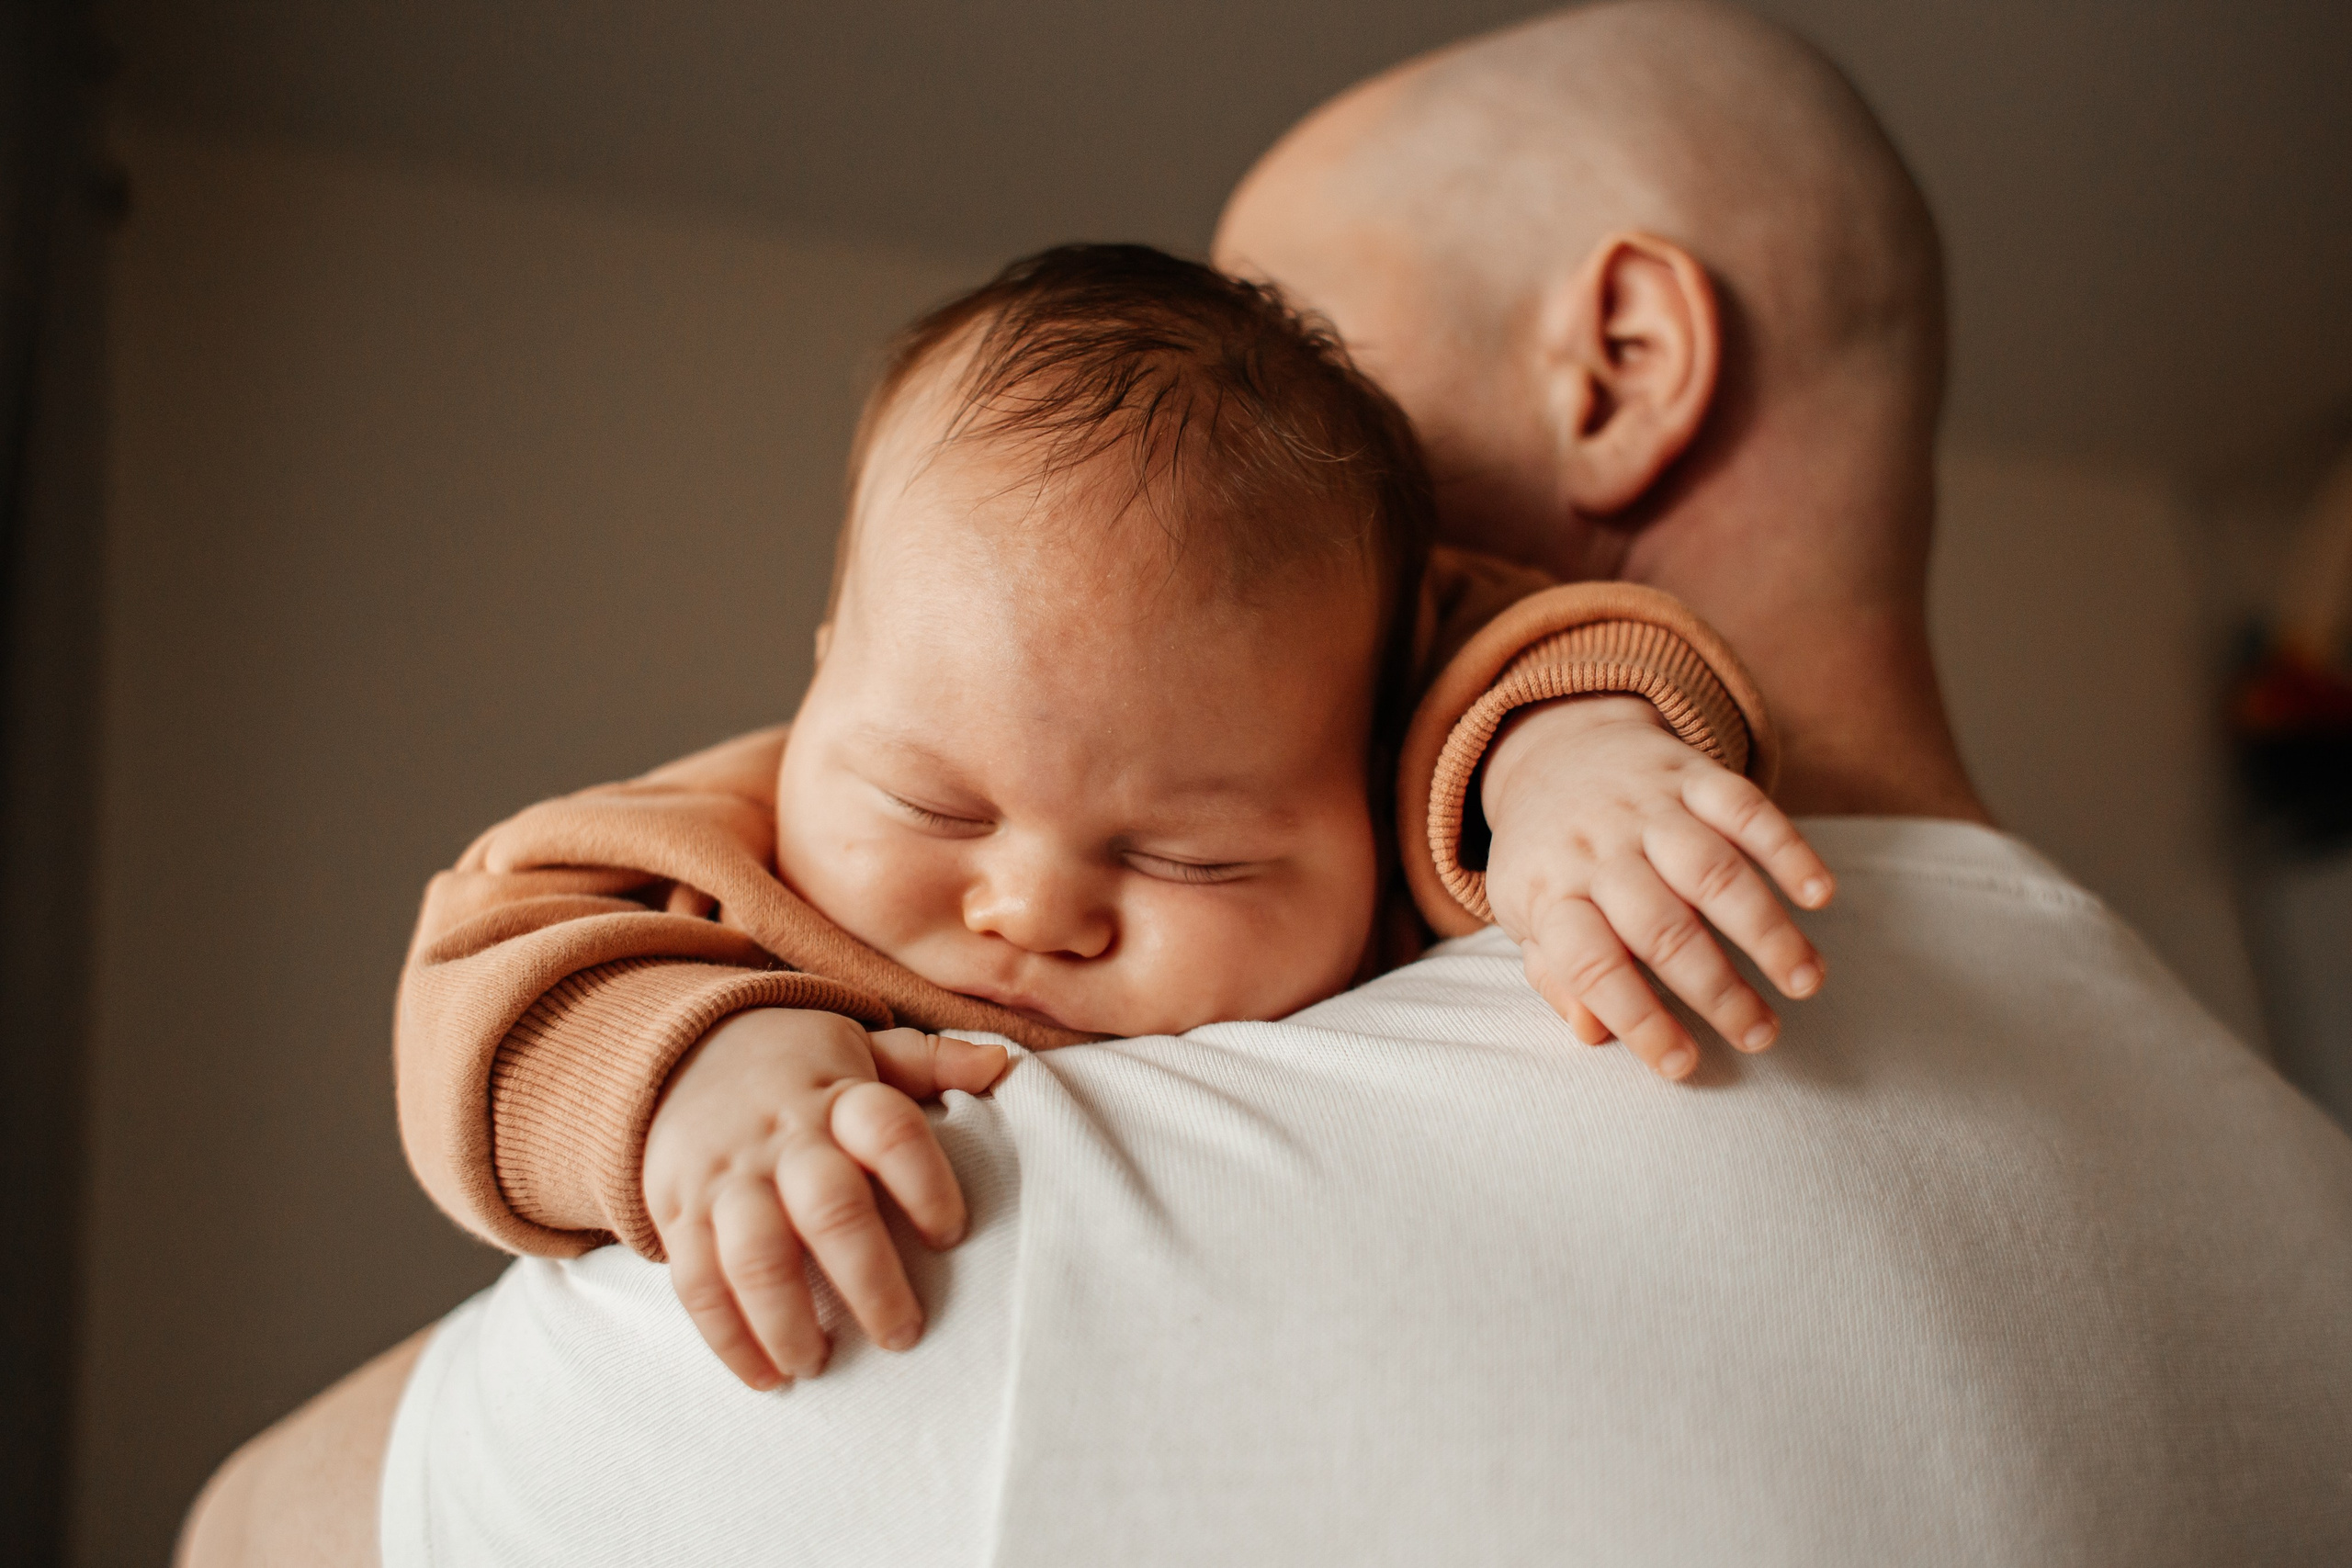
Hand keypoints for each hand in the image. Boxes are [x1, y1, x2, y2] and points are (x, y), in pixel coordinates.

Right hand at [642, 1008, 1008, 1389]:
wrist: (680, 1053)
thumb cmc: (798, 1069)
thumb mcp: (862, 1049)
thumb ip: (929, 1062)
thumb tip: (1000, 1064)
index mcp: (837, 1097)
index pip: (890, 1132)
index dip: (926, 1184)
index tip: (952, 1235)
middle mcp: (782, 1138)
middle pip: (830, 1207)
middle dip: (870, 1279)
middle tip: (903, 1334)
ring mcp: (727, 1179)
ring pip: (756, 1256)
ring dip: (788, 1320)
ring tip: (820, 1364)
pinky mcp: (681, 1215)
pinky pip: (696, 1283)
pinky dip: (728, 1338)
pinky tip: (766, 1377)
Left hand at [1481, 695, 1834, 1080]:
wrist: (1556, 745)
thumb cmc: (1550, 857)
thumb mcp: (1529, 917)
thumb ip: (1558, 976)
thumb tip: (1591, 1033)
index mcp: (1550, 892)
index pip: (1591, 964)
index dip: (1637, 1018)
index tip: (1683, 1066)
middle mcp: (1597, 849)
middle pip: (1662, 927)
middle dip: (1717, 989)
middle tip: (1761, 1035)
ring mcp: (1646, 808)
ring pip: (1711, 871)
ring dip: (1765, 929)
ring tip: (1805, 981)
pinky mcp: (1690, 773)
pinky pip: (1743, 807)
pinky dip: (1786, 849)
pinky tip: (1819, 895)